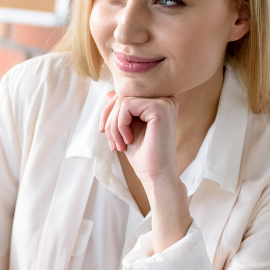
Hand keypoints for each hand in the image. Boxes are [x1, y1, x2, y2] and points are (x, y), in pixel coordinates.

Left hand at [100, 92, 191, 251]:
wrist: (156, 176)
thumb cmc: (144, 156)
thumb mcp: (127, 130)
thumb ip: (121, 112)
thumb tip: (109, 93)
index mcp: (159, 103)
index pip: (126, 96)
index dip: (108, 112)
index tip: (103, 132)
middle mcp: (165, 99)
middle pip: (122, 96)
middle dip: (109, 120)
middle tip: (112, 143)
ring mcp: (164, 101)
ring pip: (122, 101)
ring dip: (113, 126)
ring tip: (119, 145)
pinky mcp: (160, 108)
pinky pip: (126, 106)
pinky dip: (119, 124)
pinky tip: (127, 140)